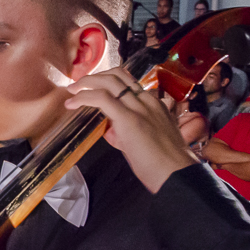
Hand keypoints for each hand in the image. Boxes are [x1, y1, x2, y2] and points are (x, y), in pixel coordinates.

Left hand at [65, 68, 195, 193]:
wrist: (178, 174)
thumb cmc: (163, 163)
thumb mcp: (148, 138)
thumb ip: (128, 129)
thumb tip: (110, 129)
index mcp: (153, 104)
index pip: (128, 80)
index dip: (107, 80)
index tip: (91, 86)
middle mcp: (147, 101)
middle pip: (117, 74)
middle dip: (94, 77)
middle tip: (78, 86)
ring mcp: (139, 108)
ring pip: (109, 81)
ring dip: (86, 83)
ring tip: (72, 91)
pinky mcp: (129, 119)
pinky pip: (102, 98)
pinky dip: (84, 97)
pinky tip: (72, 103)